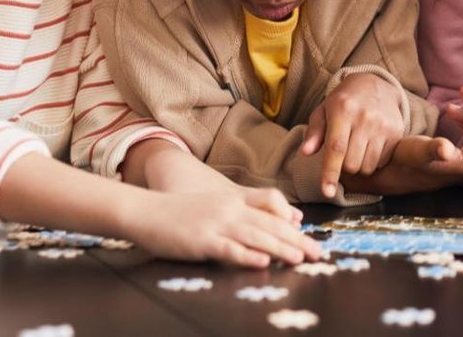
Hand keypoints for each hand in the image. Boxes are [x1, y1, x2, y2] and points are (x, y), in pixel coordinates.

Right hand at [127, 185, 323, 267]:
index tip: (309, 236)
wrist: (145, 211)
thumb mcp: (211, 206)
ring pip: (256, 236)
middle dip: (297, 240)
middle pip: (270, 224)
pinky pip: (228, 249)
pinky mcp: (202, 241)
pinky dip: (247, 256)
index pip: (271, 207)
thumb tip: (257, 231)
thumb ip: (234, 213)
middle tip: (318, 253)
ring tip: (300, 258)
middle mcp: (229, 209)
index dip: (292, 222)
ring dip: (281, 248)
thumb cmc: (177, 212)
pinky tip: (263, 262)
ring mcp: (216, 224)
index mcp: (233, 200)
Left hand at [301, 73, 406, 197]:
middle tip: (343, 153)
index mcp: (342, 110)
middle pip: (351, 164)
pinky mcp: (396, 132)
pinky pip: (381, 162)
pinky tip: (370, 146)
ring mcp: (383, 125)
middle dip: (343, 167)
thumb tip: (305, 153)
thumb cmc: (343, 101)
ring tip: (356, 149)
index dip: (330, 173)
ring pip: (367, 167)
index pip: (336, 148)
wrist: (375, 85)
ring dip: (358, 166)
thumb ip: (314, 133)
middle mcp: (365, 118)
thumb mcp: (323, 111)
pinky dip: (372, 161)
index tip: (326, 191)